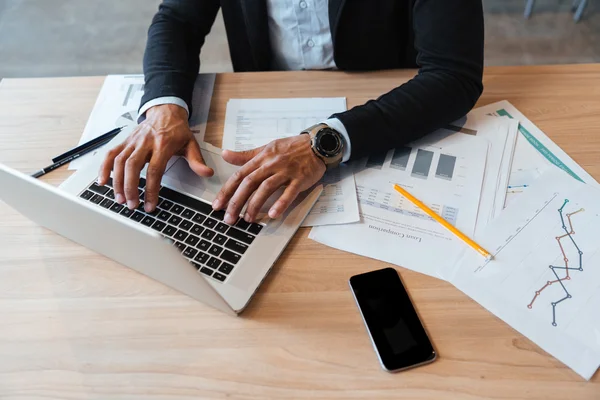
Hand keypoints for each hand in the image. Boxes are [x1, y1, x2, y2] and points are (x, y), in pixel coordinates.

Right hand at [98, 104, 213, 211]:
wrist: (165, 110)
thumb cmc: (177, 129)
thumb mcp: (191, 144)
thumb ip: (197, 161)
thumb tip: (207, 174)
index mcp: (162, 145)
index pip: (154, 170)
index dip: (151, 189)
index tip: (150, 204)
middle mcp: (145, 142)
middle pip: (132, 166)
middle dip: (130, 188)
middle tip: (132, 204)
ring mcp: (133, 141)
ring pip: (119, 161)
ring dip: (117, 182)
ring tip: (120, 199)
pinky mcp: (125, 141)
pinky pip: (111, 154)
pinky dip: (104, 167)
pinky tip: (102, 181)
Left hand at [212, 134, 325, 224]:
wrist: (318, 144)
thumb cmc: (292, 148)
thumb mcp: (266, 148)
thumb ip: (245, 155)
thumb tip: (225, 154)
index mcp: (261, 158)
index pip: (239, 175)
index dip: (227, 191)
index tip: (217, 205)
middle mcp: (271, 164)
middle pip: (250, 183)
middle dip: (237, 201)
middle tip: (228, 218)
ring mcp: (286, 171)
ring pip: (267, 188)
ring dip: (255, 204)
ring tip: (248, 219)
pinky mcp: (300, 178)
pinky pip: (290, 192)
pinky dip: (281, 203)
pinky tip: (273, 214)